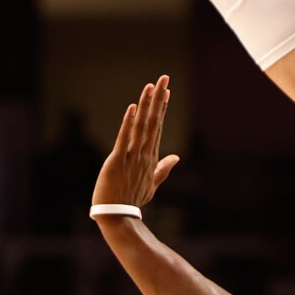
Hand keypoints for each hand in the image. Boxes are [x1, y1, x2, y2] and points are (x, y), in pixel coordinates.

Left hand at [90, 76, 180, 216]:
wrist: (117, 216)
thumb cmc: (133, 200)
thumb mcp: (152, 185)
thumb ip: (163, 169)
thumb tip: (177, 157)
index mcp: (151, 157)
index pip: (158, 127)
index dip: (162, 108)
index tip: (167, 91)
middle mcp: (144, 154)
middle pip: (154, 121)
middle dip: (159, 99)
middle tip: (164, 78)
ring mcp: (132, 157)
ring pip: (141, 126)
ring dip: (146, 105)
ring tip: (151, 86)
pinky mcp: (117, 161)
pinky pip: (124, 138)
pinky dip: (128, 123)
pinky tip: (132, 108)